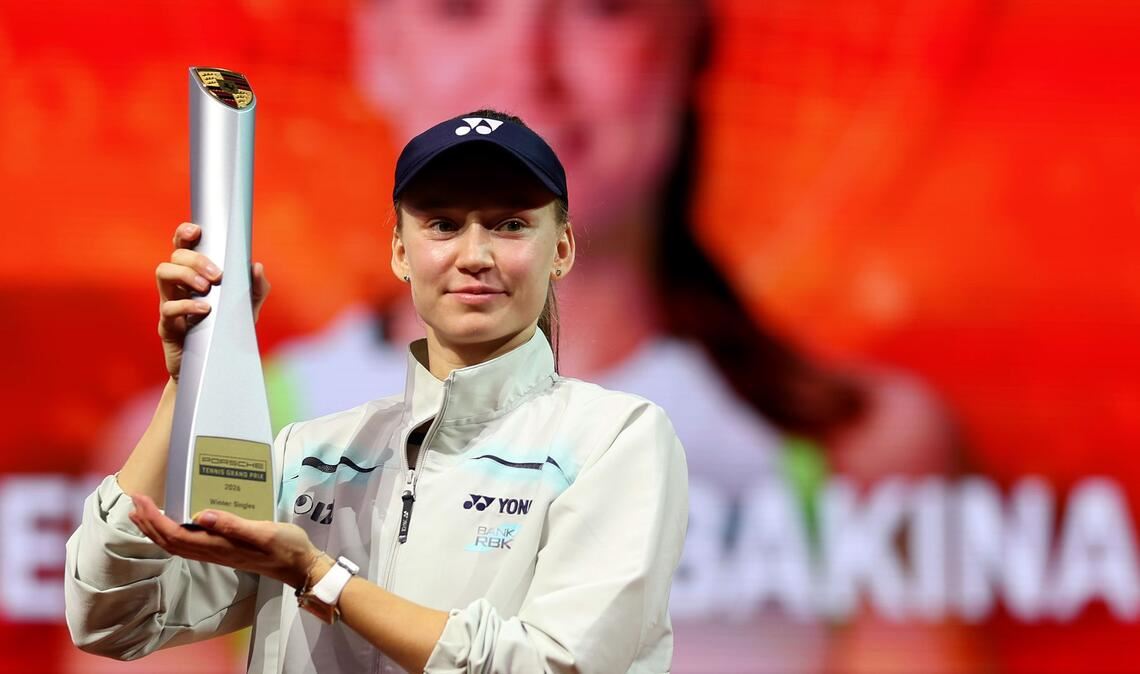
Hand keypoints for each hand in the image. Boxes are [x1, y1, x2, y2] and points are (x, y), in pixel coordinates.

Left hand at [128, 493, 317, 588]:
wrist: (299, 566)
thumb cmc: (285, 547)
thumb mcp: (264, 532)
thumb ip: (233, 525)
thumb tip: (201, 515)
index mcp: (218, 546)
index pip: (175, 534)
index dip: (154, 519)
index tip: (141, 499)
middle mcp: (212, 552)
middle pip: (169, 541)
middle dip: (148, 522)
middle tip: (134, 500)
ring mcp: (216, 553)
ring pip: (176, 545)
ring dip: (155, 529)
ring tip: (143, 513)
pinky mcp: (222, 550)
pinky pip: (188, 544)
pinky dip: (171, 533)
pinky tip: (174, 523)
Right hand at [156, 222, 270, 380]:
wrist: (214, 369)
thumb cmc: (227, 332)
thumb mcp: (247, 309)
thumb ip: (256, 288)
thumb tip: (256, 266)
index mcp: (194, 276)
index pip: (183, 246)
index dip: (184, 233)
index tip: (197, 231)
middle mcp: (178, 286)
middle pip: (174, 256)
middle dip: (195, 259)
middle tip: (216, 274)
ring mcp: (170, 304)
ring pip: (162, 273)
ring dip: (185, 274)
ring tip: (207, 287)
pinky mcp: (168, 326)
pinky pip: (168, 308)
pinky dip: (187, 305)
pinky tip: (205, 309)